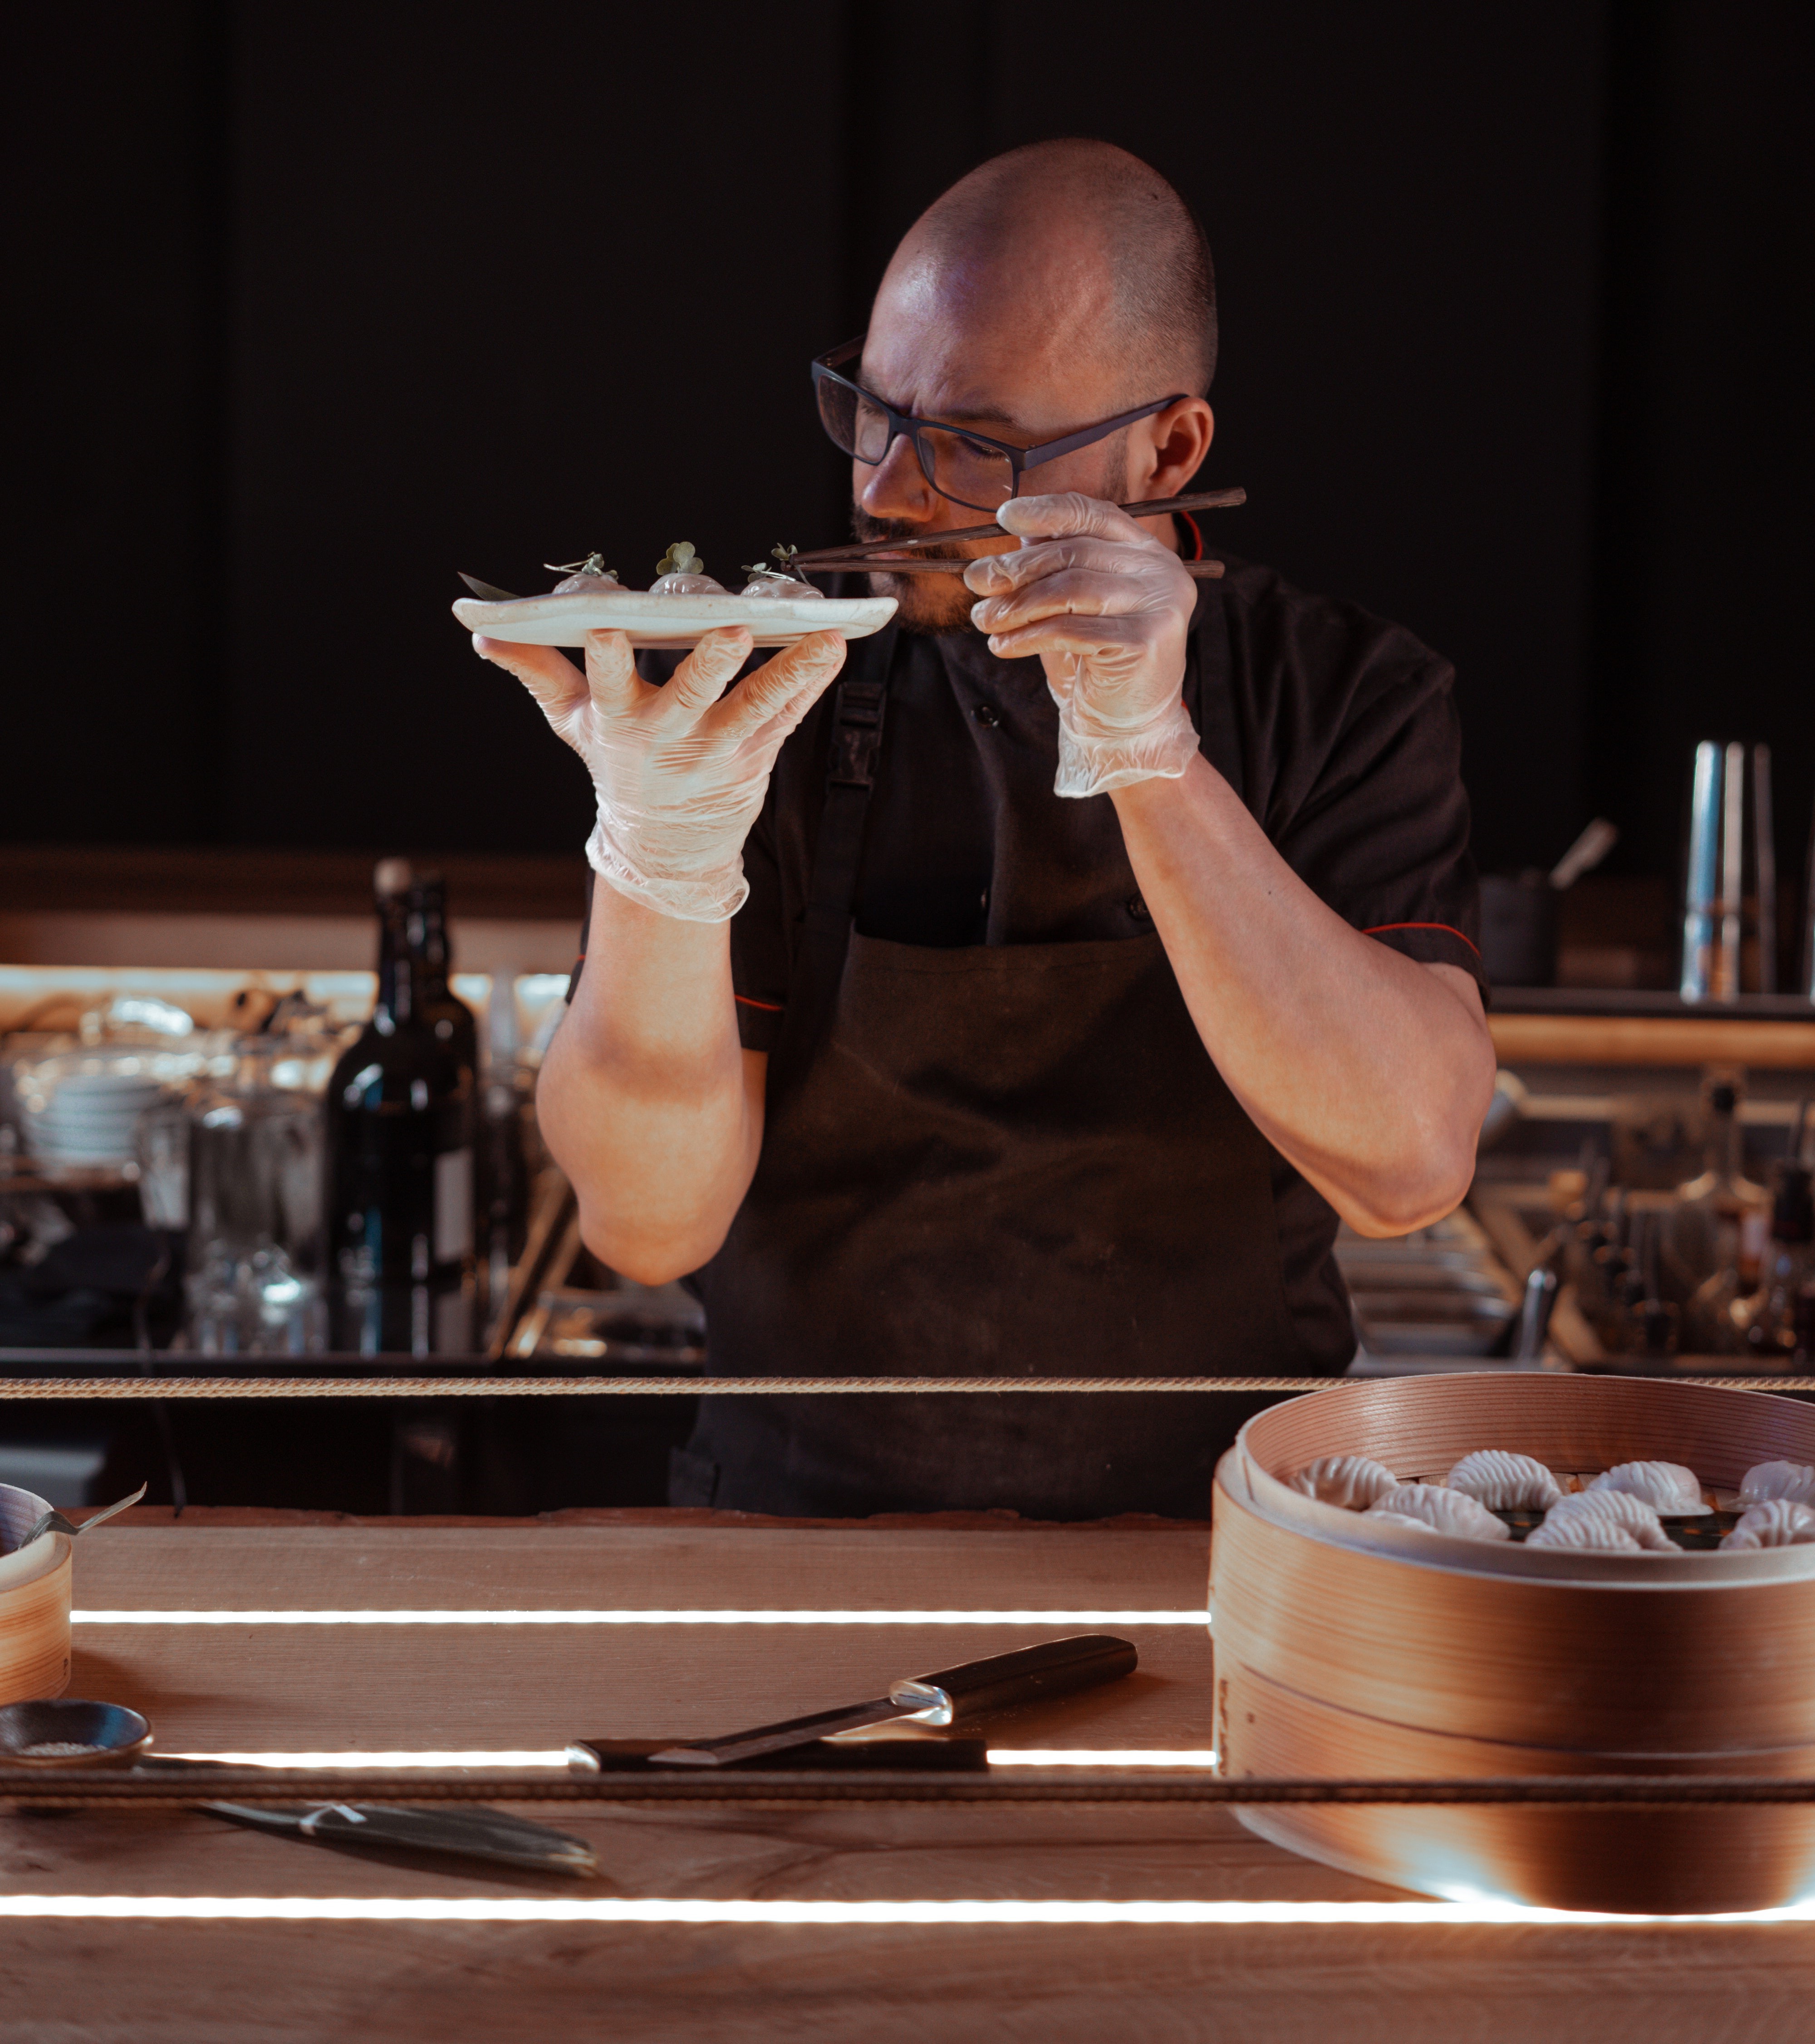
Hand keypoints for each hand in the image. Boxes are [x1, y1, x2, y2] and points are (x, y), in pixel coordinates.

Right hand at [475, 626, 847, 920]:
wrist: (667, 846)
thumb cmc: (618, 766)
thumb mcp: (573, 724)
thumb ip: (538, 674)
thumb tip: (485, 634)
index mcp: (620, 720)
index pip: (607, 681)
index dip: (606, 657)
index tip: (607, 628)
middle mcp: (671, 735)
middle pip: (690, 693)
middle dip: (708, 663)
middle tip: (729, 631)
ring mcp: (720, 747)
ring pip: (755, 705)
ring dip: (786, 672)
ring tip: (818, 639)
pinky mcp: (758, 753)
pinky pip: (790, 714)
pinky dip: (813, 681)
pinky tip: (834, 647)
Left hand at [963, 492, 1198, 796]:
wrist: (1124, 728)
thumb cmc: (1093, 665)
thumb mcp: (1069, 608)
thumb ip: (1052, 569)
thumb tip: (1013, 536)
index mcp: (1147, 552)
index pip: (1095, 514)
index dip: (1047, 511)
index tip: (1004, 517)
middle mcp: (1161, 571)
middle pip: (1074, 551)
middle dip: (1015, 568)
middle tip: (975, 582)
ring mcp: (1159, 604)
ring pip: (1069, 588)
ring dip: (1015, 604)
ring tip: (984, 620)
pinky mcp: (1145, 640)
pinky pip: (1070, 628)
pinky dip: (1027, 635)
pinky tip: (1003, 645)